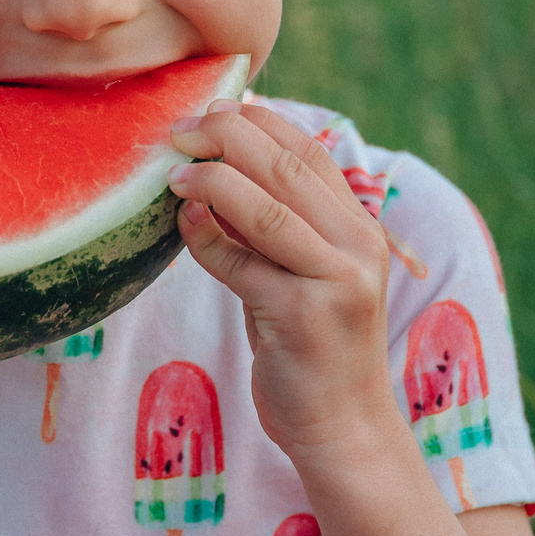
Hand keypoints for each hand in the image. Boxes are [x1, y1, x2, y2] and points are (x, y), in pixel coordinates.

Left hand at [166, 101, 399, 459]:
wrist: (343, 428)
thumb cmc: (309, 347)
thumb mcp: (299, 276)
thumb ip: (271, 228)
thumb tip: (210, 170)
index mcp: (360, 229)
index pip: (310, 152)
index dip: (258, 122)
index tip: (213, 107)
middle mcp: (358, 248)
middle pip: (288, 168)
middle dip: (228, 138)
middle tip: (180, 130)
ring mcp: (336, 283)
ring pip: (267, 210)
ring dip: (213, 183)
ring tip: (174, 174)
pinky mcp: (304, 319)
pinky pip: (242, 265)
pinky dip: (207, 241)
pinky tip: (183, 225)